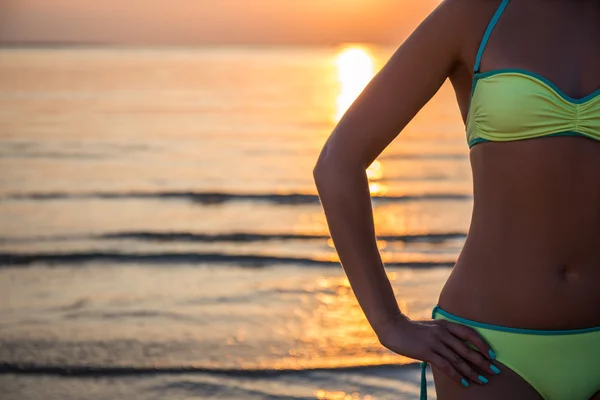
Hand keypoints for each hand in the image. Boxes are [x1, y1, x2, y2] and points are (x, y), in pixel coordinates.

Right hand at [376, 315, 499, 385]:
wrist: (393, 327)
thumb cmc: (411, 329)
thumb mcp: (431, 328)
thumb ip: (443, 335)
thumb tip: (456, 349)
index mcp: (445, 324)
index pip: (469, 333)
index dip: (482, 344)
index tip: (492, 355)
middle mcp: (443, 332)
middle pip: (467, 349)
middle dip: (482, 361)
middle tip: (495, 371)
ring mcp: (435, 342)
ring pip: (458, 359)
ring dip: (472, 372)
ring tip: (483, 380)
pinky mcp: (427, 352)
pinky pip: (446, 366)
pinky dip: (457, 375)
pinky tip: (465, 382)